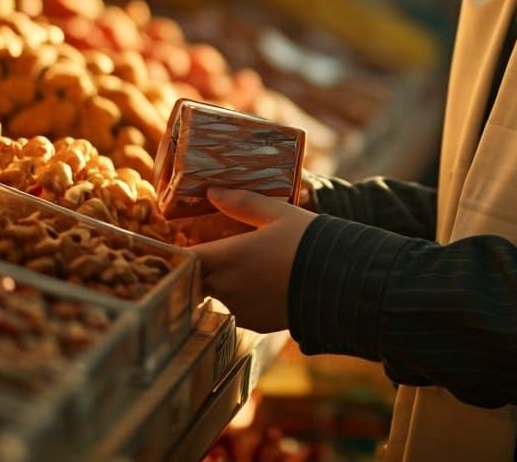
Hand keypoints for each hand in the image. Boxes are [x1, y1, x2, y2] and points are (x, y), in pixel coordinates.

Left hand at [189, 188, 317, 332]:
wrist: (340, 281)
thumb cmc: (308, 241)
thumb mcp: (278, 213)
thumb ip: (242, 203)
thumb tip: (212, 192)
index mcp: (228, 257)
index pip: (185, 258)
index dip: (176, 252)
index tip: (176, 244)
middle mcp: (227, 287)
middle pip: (194, 280)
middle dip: (195, 268)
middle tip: (205, 252)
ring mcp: (240, 309)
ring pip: (214, 295)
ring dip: (217, 282)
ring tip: (237, 265)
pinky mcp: (255, 324)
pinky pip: (235, 308)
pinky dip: (238, 297)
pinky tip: (258, 282)